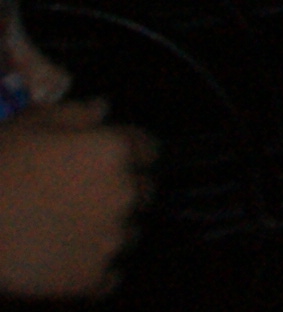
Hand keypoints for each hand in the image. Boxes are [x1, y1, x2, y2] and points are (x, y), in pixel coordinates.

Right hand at [0, 101, 152, 296]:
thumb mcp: (28, 125)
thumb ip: (74, 113)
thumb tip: (103, 109)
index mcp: (115, 152)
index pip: (147, 150)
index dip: (126, 155)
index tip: (102, 165)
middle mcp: (125, 194)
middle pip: (142, 192)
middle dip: (120, 192)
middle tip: (80, 199)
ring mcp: (111, 240)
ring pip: (128, 234)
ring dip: (109, 231)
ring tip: (68, 232)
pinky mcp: (93, 279)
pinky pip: (109, 275)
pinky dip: (94, 270)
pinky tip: (64, 261)